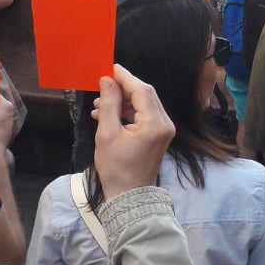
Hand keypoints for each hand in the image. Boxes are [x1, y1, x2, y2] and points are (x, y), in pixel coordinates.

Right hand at [90, 64, 175, 198]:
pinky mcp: (160, 135)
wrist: (129, 196)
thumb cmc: (116, 168)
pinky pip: (145, 115)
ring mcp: (164, 130)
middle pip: (146, 95)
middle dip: (123, 88)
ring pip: (145, 104)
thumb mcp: (107, 134)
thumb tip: (107, 81)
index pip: (142, 90)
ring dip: (123, 101)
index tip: (110, 68)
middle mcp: (165, 124)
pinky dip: (128, 111)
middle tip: (102, 86)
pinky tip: (108, 114)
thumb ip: (109, 104)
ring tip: (99, 105)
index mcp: (154, 124)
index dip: (126, 77)